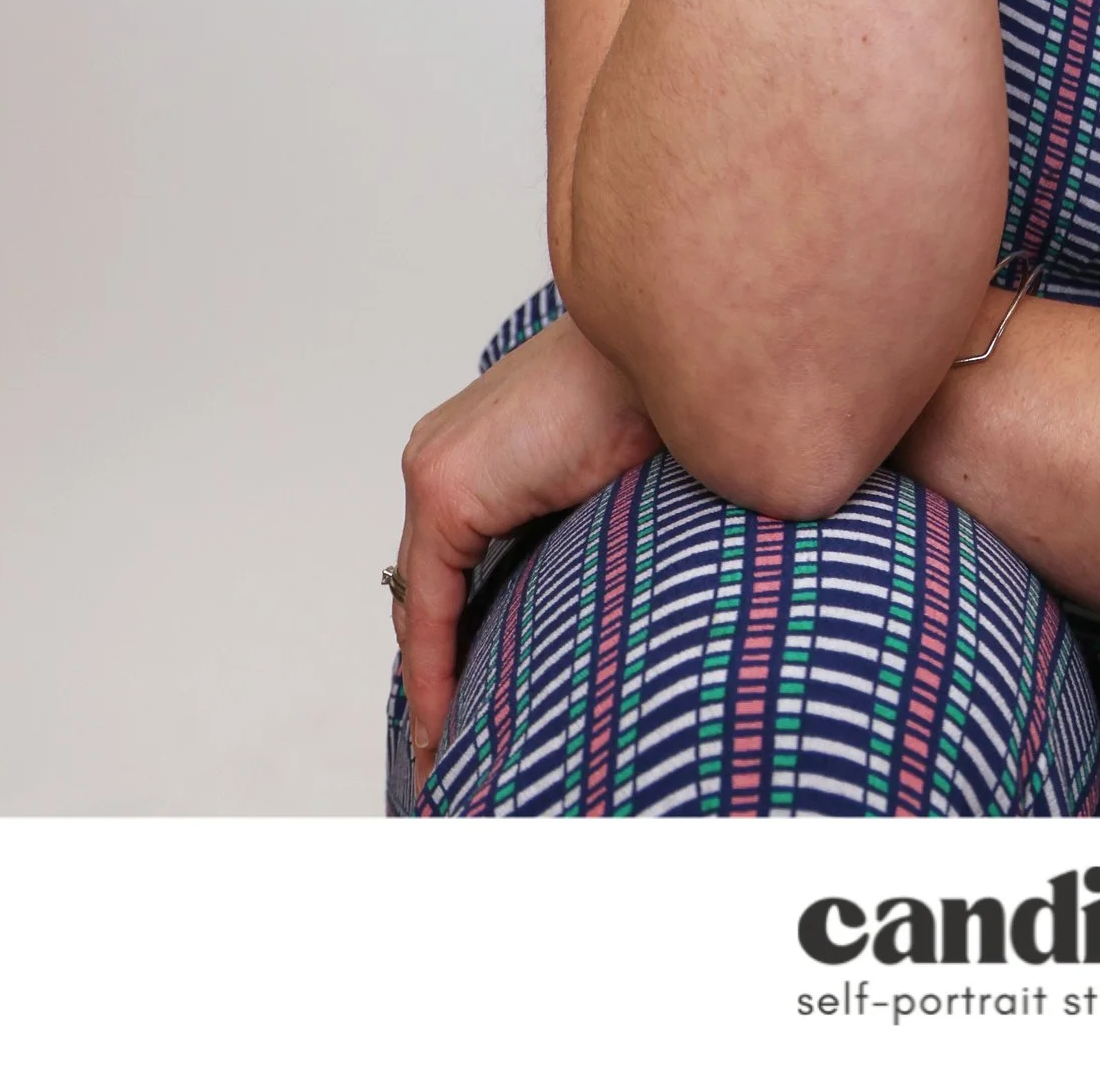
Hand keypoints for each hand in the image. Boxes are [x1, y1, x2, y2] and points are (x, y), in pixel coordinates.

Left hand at [391, 314, 659, 782]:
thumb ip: (578, 520)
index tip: (466, 696)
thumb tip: (595, 585)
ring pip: (422, 599)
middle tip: (449, 740)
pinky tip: (443, 723)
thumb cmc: (664, 402)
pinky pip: (430, 607)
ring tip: (441, 751)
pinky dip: (433, 669)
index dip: (455, 632)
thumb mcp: (608, 477)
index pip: (451, 560)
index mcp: (480, 442)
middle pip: (428, 583)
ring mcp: (438, 466)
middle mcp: (444, 450)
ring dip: (432, 677)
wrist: (677, 348)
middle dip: (438, 662)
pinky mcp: (447, 488)